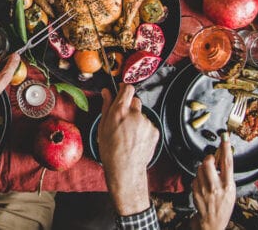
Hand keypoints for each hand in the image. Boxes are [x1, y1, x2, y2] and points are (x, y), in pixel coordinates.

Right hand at [98, 85, 158, 215]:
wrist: (125, 168)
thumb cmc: (110, 149)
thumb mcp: (102, 126)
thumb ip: (106, 106)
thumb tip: (106, 92)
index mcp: (120, 111)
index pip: (127, 89)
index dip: (124, 89)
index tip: (122, 91)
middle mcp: (134, 114)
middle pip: (135, 101)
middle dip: (130, 107)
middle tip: (123, 119)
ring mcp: (146, 123)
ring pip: (142, 114)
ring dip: (136, 120)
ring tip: (129, 134)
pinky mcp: (154, 131)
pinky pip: (148, 125)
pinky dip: (143, 129)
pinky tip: (136, 139)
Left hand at [191, 133, 234, 229]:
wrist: (213, 221)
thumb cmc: (223, 204)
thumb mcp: (231, 190)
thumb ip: (226, 175)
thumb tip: (222, 157)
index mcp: (228, 185)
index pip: (227, 163)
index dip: (226, 149)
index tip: (225, 138)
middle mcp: (216, 187)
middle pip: (208, 162)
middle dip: (208, 158)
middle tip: (211, 161)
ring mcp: (204, 190)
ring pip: (199, 168)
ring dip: (202, 169)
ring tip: (207, 177)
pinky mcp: (195, 192)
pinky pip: (194, 177)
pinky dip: (198, 178)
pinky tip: (202, 186)